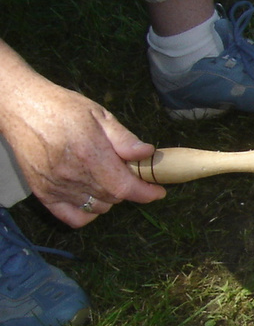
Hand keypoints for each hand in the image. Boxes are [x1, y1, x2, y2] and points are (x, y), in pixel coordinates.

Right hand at [0, 69, 164, 226]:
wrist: (23, 109)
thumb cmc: (64, 108)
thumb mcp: (100, 115)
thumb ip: (124, 139)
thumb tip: (148, 153)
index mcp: (90, 154)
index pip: (125, 187)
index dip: (146, 193)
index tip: (158, 191)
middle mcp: (72, 175)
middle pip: (113, 198)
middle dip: (127, 189)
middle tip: (126, 174)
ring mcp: (56, 186)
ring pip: (97, 207)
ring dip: (108, 199)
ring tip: (105, 179)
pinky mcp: (42, 193)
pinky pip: (73, 217)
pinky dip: (87, 212)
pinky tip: (89, 196)